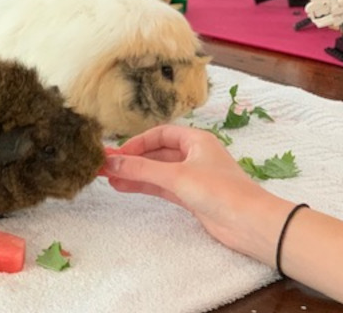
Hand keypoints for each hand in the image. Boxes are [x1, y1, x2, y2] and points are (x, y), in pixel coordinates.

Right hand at [102, 125, 293, 254]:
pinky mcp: (191, 196)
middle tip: (107, 167)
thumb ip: (141, 169)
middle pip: (156, 153)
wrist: (250, 224)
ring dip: (136, 174)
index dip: (137, 142)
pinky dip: (145, 186)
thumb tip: (111, 162)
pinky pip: (162, 187)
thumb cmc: (220, 191)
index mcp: (196, 140)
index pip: (160, 134)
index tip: (117, 154)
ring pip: (157, 172)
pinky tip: (126, 187)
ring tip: (110, 179)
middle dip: (133, 160)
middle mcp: (194, 155)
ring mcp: (192, 177)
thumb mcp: (176, 175)